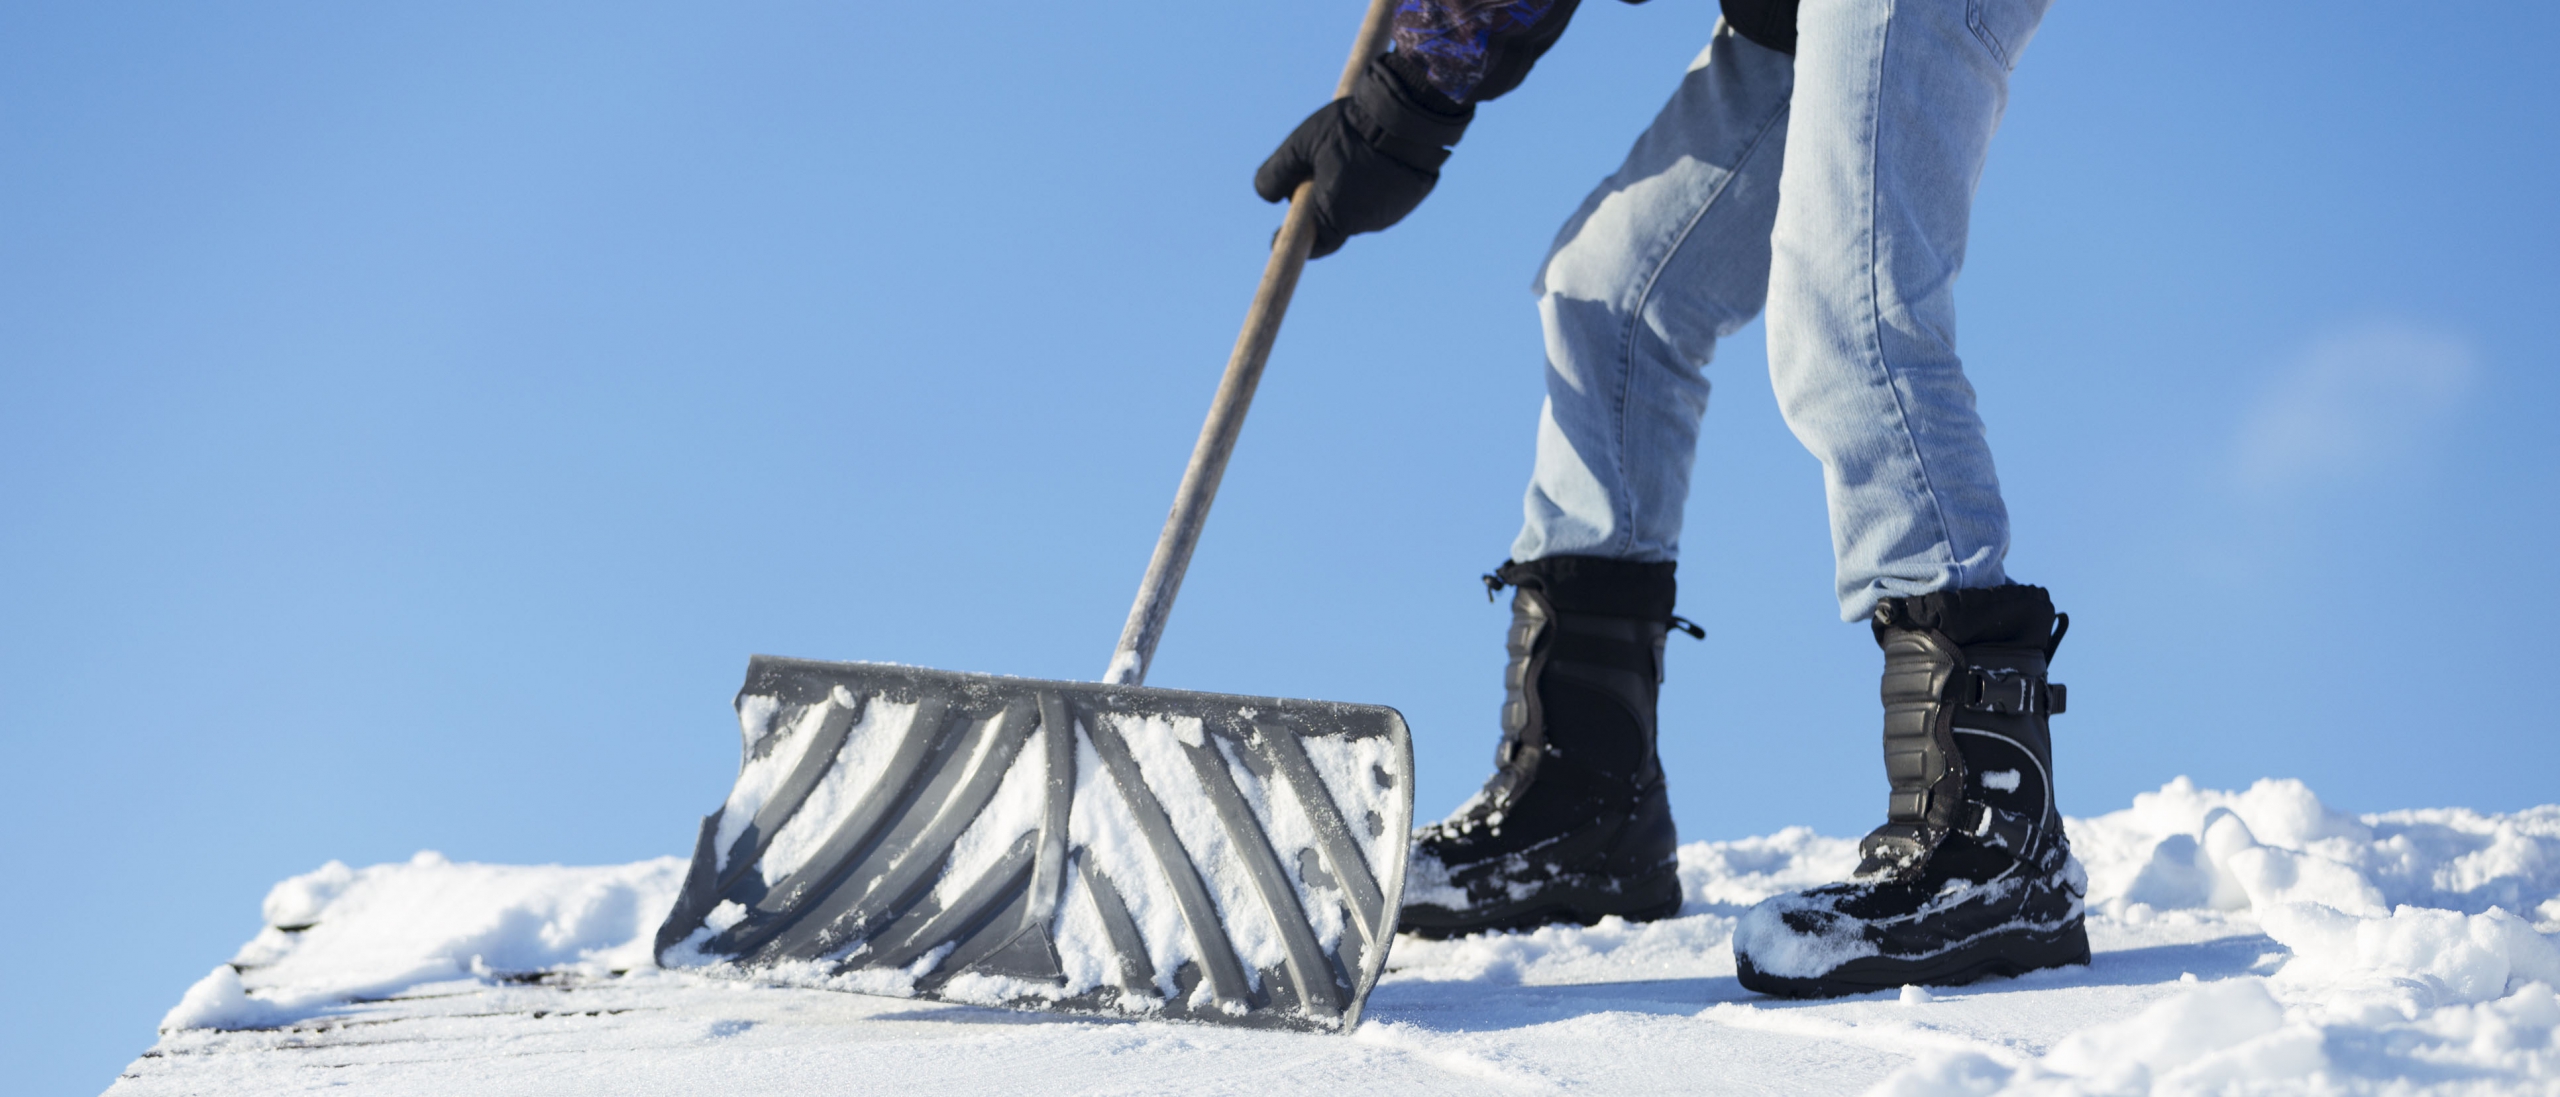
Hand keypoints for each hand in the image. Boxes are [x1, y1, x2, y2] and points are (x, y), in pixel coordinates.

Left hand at [1254, 57, 1470, 258]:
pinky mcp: (1410, 200)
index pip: (1314, 246)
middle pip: (1336, 220)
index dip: (1297, 238)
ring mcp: (1391, 213)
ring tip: (1351, 154)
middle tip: (1318, 168)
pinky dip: (1375, 185)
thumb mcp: (1300, 145)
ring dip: (1351, 192)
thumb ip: (1276, 173)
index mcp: (1335, 216)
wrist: (1407, 115)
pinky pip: (1385, 199)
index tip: (1282, 235)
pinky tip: (1375, 158)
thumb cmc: (1349, 129)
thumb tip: (1266, 196)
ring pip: (1361, 208)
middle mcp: (1365, 223)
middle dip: (1323, 201)